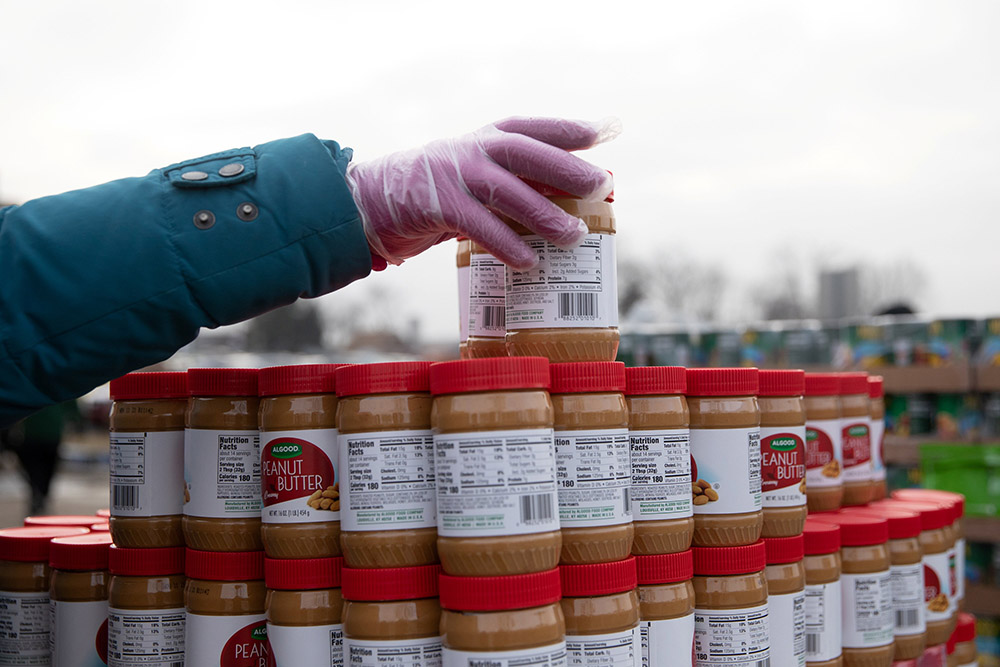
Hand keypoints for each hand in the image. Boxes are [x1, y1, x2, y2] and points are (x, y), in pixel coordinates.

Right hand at [346, 116, 619, 269]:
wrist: (372, 202)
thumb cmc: (437, 194)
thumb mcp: (474, 177)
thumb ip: (513, 183)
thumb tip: (569, 203)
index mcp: (484, 139)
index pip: (531, 128)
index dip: (568, 129)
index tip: (606, 132)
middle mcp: (471, 150)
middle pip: (524, 152)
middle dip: (564, 168)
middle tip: (600, 186)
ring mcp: (453, 176)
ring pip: (506, 191)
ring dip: (543, 214)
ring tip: (573, 236)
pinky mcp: (438, 206)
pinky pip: (479, 226)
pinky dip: (506, 244)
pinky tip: (529, 261)